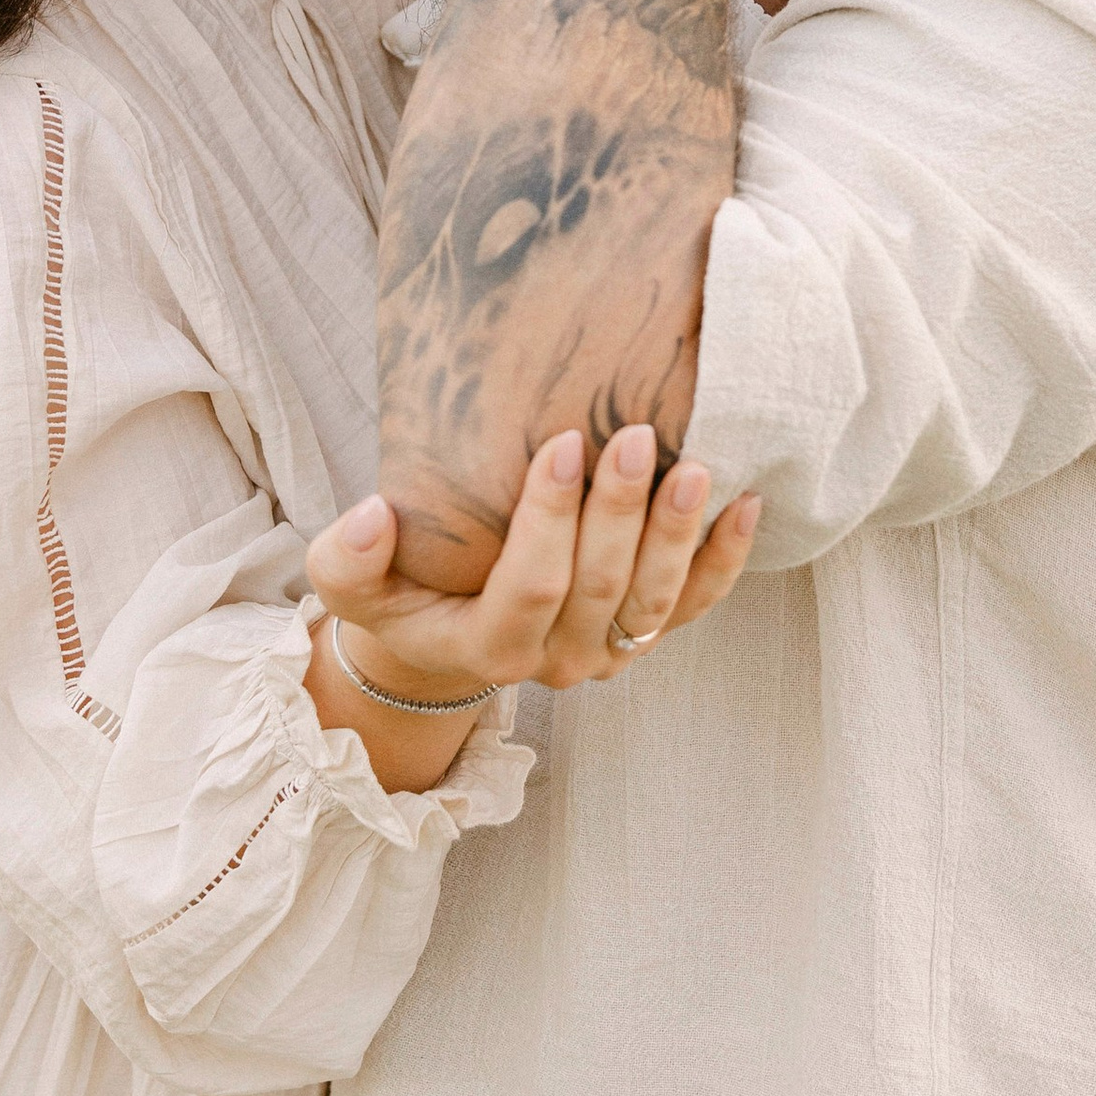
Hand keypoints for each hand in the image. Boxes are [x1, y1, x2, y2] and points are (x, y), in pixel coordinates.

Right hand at [308, 422, 761, 699]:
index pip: (529, 588)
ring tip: (697, 467)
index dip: (551, 521)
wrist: (442, 638)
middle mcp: (557, 659)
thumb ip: (348, 558)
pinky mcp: (642, 632)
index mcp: (489, 647)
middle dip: (621, 512)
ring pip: (655, 600)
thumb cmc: (398, 595)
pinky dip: (725, 560)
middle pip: (601, 588)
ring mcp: (607, 650)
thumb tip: (375, 516)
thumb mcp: (350, 583)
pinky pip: (694, 605)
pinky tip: (747, 504)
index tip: (561, 444)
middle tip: (633, 436)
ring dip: (679, 533)